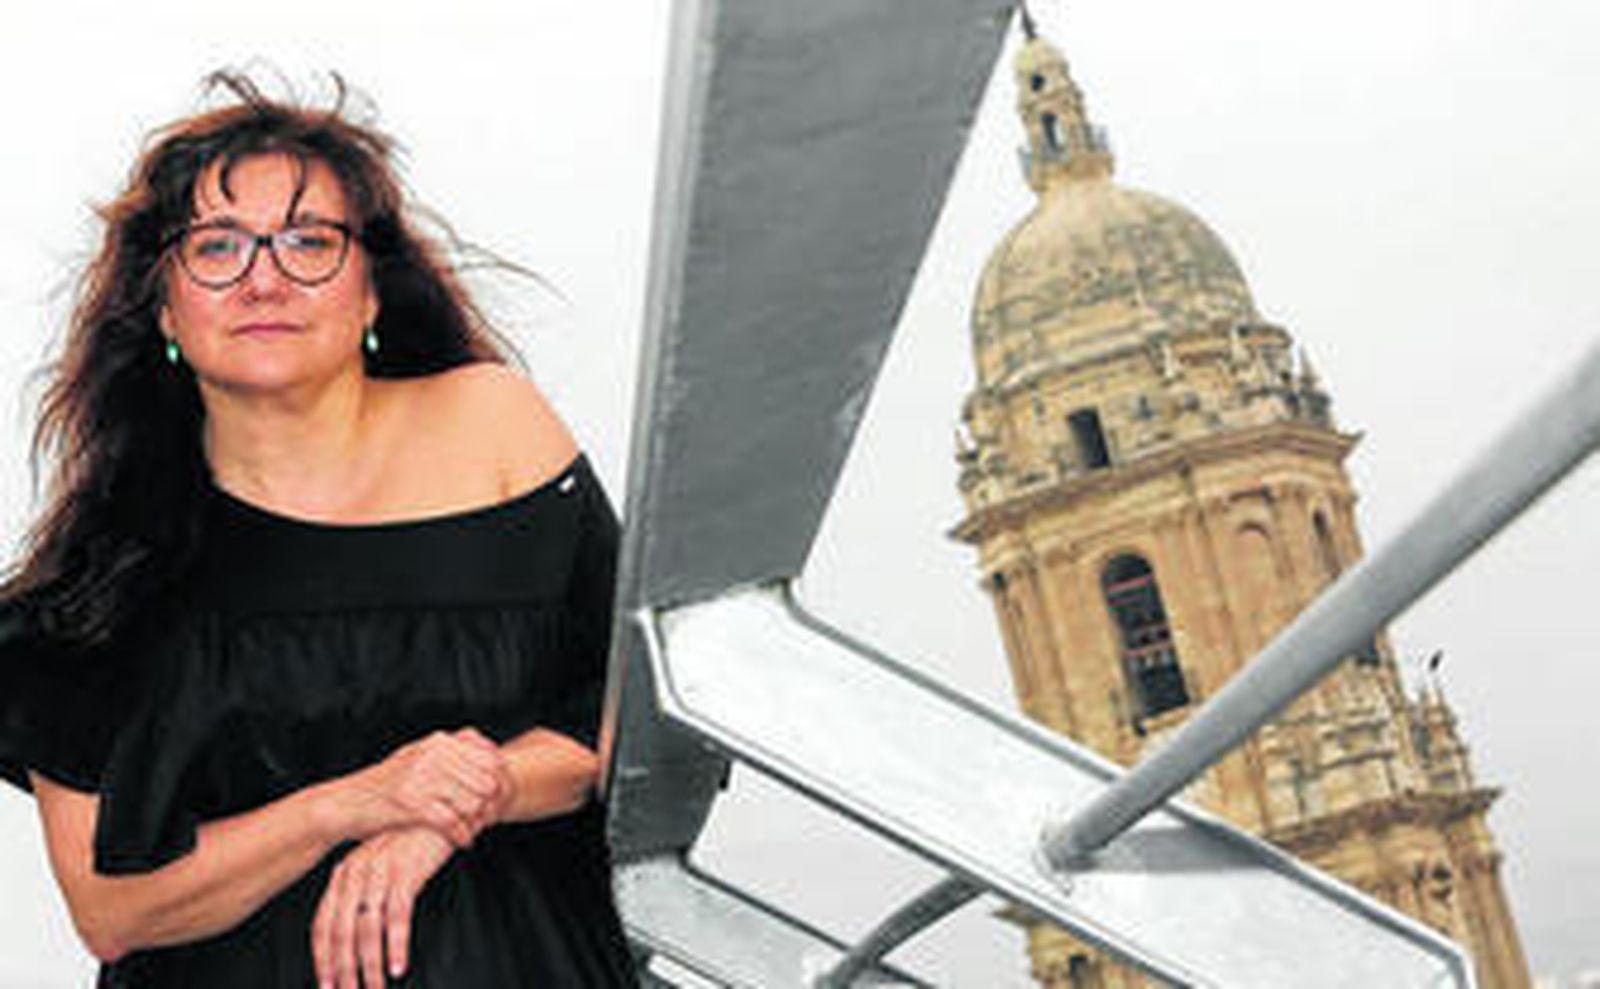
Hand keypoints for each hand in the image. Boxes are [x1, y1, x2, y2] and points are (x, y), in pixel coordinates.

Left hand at [311, 827, 452, 988]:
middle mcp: (356, 873)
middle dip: (344, 969)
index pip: (322, 924)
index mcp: (344, 874)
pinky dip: (397, 945)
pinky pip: (397, 916)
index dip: (322, 958)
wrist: (440, 810)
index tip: (327, 984)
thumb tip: (353, 932)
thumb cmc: (412, 840)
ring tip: (375, 987)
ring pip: (367, 929)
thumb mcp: (379, 864)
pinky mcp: (407, 871)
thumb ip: (363, 891)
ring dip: (370, 965)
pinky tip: (398, 966)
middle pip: (341, 932)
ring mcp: (380, 872)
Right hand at [342, 728, 512, 846]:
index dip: (500, 780)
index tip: (498, 799)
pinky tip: (463, 842)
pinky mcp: (412, 805)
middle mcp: (433, 755)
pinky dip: (462, 835)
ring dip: (478, 821)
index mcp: (438, 742)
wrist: (345, 803)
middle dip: (492, 804)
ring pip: (472, 802)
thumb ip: (449, 750)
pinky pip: (452, 823)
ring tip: (475, 830)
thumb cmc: (385, 784)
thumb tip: (488, 748)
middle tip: (489, 819)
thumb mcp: (417, 756)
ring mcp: (422, 779)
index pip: (489, 757)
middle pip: (486, 781)